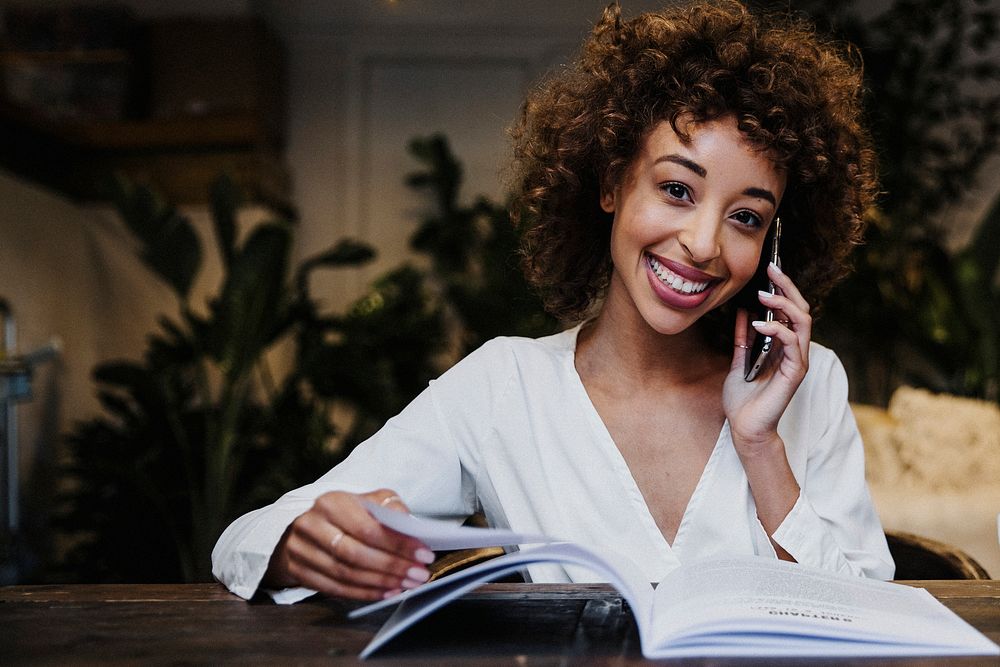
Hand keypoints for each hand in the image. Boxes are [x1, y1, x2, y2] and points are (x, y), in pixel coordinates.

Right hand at [264, 489, 434, 600]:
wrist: (307, 526)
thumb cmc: (345, 513)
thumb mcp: (368, 500)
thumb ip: (389, 507)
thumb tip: (409, 525)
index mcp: (331, 503)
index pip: (368, 529)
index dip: (398, 545)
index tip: (423, 555)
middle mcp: (311, 525)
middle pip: (355, 554)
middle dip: (392, 567)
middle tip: (418, 575)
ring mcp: (301, 549)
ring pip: (345, 574)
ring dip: (381, 583)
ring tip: (406, 585)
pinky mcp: (298, 570)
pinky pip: (335, 589)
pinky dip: (363, 593)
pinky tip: (385, 592)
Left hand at [723, 262, 811, 455]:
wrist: (744, 427)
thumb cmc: (743, 399)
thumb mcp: (738, 360)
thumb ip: (742, 338)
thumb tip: (742, 313)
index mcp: (783, 346)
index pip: (790, 310)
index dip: (783, 288)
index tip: (769, 268)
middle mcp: (794, 350)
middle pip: (801, 310)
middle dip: (788, 287)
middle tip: (772, 269)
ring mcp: (797, 361)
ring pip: (802, 322)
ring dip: (783, 304)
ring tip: (764, 294)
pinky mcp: (794, 373)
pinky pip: (793, 344)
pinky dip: (777, 330)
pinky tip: (758, 324)